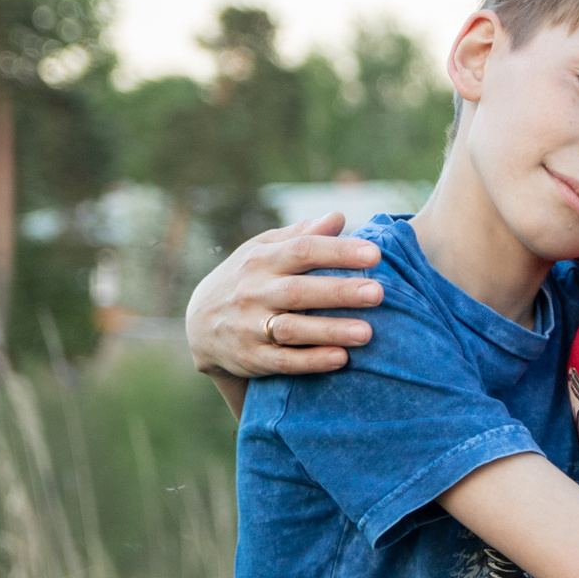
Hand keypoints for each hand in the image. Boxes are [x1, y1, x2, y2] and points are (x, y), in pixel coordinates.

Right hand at [184, 211, 385, 377]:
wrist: (199, 325)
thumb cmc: (248, 279)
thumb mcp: (263, 250)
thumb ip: (301, 235)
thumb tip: (338, 217)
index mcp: (262, 260)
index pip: (303, 250)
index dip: (338, 251)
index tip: (375, 254)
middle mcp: (254, 291)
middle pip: (299, 291)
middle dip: (339, 292)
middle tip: (378, 293)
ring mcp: (249, 326)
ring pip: (291, 328)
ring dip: (329, 330)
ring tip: (366, 333)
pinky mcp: (250, 357)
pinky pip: (282, 360)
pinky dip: (310, 360)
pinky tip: (341, 358)